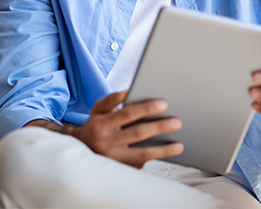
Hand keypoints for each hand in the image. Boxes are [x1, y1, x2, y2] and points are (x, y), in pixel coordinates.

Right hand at [68, 91, 183, 167]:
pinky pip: (139, 164)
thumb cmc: (96, 124)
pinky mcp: (118, 170)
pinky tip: (168, 152)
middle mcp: (105, 143)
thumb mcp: (99, 109)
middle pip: (137, 133)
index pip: (127, 114)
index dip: (146, 108)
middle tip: (178, 122)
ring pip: (141, 155)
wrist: (81, 149)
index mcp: (101, 124)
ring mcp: (112, 160)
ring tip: (179, 145)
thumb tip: (129, 90)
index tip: (164, 103)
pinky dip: (154, 158)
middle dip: (160, 127)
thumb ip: (113, 99)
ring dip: (162, 151)